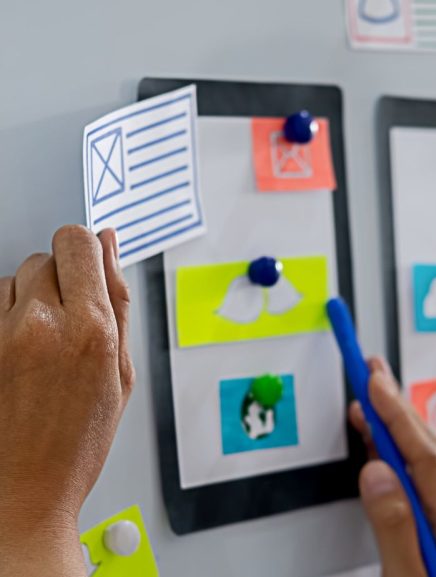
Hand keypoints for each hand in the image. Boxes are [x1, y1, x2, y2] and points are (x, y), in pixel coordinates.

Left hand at [0, 227, 132, 573]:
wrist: (21, 490)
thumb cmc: (75, 444)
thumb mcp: (121, 373)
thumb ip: (118, 302)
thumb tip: (110, 248)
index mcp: (89, 328)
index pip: (79, 242)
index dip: (88, 249)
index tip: (92, 263)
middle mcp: (40, 323)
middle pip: (47, 257)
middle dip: (63, 278)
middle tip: (73, 320)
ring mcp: (0, 335)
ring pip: (16, 280)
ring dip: (31, 299)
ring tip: (45, 346)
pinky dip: (8, 321)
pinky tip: (21, 357)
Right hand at [349, 359, 435, 576]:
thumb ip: (395, 529)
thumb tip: (378, 473)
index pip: (424, 457)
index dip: (394, 414)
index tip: (372, 382)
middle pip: (432, 451)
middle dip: (399, 408)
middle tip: (371, 372)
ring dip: (404, 431)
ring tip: (375, 404)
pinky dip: (412, 460)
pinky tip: (395, 454)